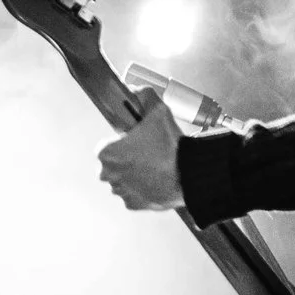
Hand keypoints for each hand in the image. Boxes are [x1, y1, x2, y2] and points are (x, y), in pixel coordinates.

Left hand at [96, 93, 184, 211]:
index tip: (133, 141)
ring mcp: (120, 192)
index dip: (120, 142)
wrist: (188, 175)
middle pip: (112, 165)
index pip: (106, 146)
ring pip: (122, 180)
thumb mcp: (157, 110)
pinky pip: (133, 195)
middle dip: (124, 159)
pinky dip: (142, 189)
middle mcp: (108, 175)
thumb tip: (135, 90)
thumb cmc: (169, 145)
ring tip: (153, 166)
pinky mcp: (133, 205)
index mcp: (106, 153)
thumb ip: (143, 95)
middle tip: (145, 153)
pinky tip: (155, 179)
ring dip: (133, 174)